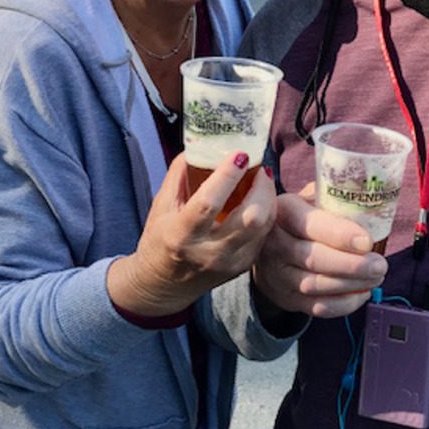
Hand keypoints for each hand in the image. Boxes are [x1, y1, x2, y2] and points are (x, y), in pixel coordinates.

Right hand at [107, 151, 275, 317]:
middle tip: (258, 166)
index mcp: (182, 235)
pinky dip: (266, 212)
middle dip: (261, 186)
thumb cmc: (160, 239)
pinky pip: (264, 235)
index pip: (209, 203)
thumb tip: (203, 143)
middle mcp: (208, 252)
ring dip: (268, 197)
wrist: (163, 285)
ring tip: (262, 180)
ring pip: (264, 225)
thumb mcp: (161, 205)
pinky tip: (259, 200)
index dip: (227, 176)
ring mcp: (229, 263)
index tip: (239, 153)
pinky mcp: (243, 267)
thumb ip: (180, 173)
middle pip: (251, 217)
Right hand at [252, 184, 387, 318]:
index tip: (368, 242)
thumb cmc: (301, 218)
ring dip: (352, 284)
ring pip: (316, 285)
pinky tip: (363, 293)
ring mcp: (277, 273)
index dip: (340, 235)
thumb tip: (368, 200)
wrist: (266, 247)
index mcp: (284, 211)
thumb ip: (333, 198)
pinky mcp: (286, 297)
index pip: (311, 224)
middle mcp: (275, 242)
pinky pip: (317, 307)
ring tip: (376, 277)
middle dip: (352, 265)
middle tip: (380, 264)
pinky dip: (344, 304)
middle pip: (314, 258)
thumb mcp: (310, 199)